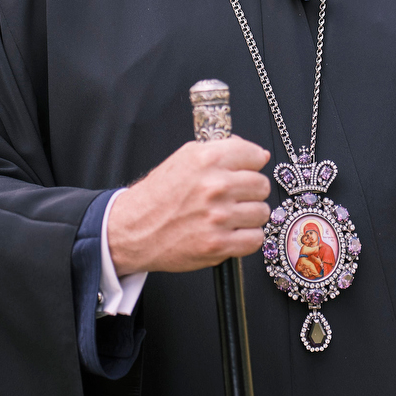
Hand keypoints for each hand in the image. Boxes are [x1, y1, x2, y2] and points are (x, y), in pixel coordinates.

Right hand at [107, 137, 272, 274]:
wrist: (133, 230)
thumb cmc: (158, 196)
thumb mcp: (184, 158)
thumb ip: (221, 151)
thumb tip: (258, 154)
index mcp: (207, 159)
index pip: (254, 155)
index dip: (251, 164)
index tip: (245, 171)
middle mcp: (215, 186)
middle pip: (262, 185)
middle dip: (251, 191)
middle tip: (234, 197)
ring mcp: (218, 217)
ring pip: (262, 212)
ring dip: (249, 216)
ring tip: (230, 216)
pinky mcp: (218, 245)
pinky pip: (255, 239)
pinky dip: (247, 238)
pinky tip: (231, 232)